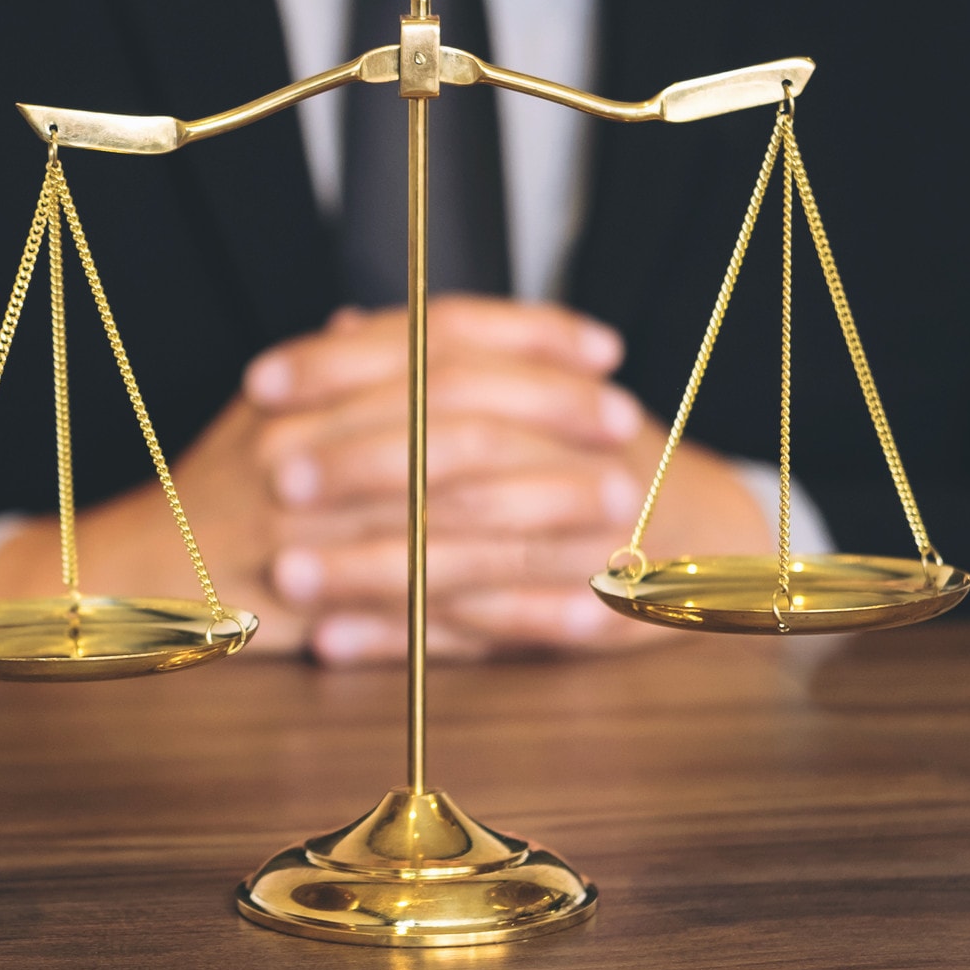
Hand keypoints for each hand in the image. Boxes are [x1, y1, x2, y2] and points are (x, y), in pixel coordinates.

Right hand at [0, 297, 775, 663]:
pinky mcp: (324, 612)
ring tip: (622, 503)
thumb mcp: (262, 411)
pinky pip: (440, 615)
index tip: (599, 345)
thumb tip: (381, 319)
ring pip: (452, 511)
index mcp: (304, 389)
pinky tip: (583, 615)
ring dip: (548, 507)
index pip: (430, 339)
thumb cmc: (201, 492)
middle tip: (624, 420)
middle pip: (453, 414)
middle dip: (552, 414)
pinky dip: (518, 617)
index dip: (525, 335)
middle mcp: (307, 448)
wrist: (125, 582)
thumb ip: (330, 369)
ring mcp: (312, 532)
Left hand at [245, 298, 772, 661]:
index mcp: (551, 383)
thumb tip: (336, 326)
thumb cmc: (584, 455)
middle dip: (361, 464)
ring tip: (288, 577)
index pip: (443, 351)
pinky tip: (335, 642)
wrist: (707, 532)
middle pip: (461, 445)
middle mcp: (578, 452)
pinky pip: (486, 632)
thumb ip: (434, 366)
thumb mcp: (524, 392)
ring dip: (371, 565)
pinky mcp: (588, 618)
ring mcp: (589, 538)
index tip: (262, 382)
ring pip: (471, 547)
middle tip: (275, 478)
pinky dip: (406, 639)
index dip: (347, 367)